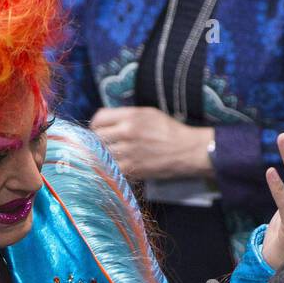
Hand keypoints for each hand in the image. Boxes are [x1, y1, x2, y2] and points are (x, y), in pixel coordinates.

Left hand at [89, 106, 212, 181]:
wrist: (187, 150)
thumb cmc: (169, 130)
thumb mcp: (148, 113)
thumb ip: (126, 116)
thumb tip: (107, 123)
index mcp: (130, 116)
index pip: (99, 118)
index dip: (96, 125)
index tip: (99, 130)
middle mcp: (126, 132)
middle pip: (96, 137)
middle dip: (96, 141)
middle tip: (102, 145)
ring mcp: (127, 152)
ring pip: (100, 154)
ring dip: (101, 156)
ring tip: (108, 157)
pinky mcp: (132, 169)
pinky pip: (110, 169)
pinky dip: (109, 168)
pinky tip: (114, 167)